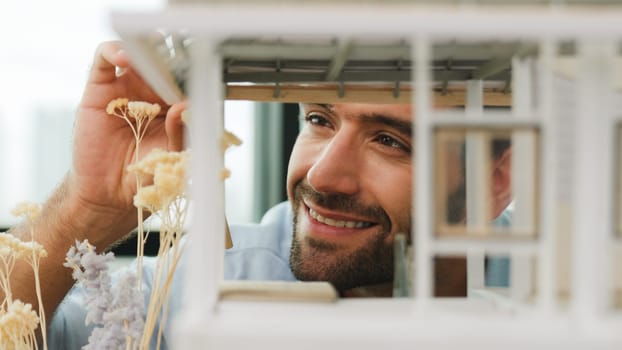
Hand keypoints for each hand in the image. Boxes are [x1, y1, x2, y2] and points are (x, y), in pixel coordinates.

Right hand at [66, 41, 185, 246]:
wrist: (110, 193)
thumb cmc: (146, 174)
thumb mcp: (173, 157)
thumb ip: (182, 133)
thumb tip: (185, 105)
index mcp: (177, 107)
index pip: (190, 81)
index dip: (197, 75)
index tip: (203, 74)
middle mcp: (154, 93)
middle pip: (167, 62)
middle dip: (176, 57)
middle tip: (182, 58)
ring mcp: (127, 87)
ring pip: (139, 54)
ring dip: (149, 49)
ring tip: (156, 55)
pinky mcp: (100, 87)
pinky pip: (105, 58)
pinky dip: (114, 51)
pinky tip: (125, 58)